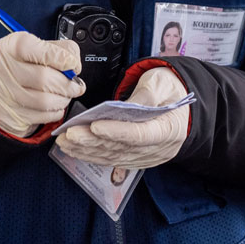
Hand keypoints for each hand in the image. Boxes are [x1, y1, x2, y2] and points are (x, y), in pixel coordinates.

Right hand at [0, 32, 84, 138]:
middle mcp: (2, 70)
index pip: (30, 48)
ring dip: (63, 99)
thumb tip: (74, 65)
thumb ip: (58, 49)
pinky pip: (42, 117)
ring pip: (44, 101)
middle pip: (42, 78)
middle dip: (67, 83)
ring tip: (66, 94)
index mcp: (9, 47)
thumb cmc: (22, 63)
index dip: (57, 56)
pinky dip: (56, 112)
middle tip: (76, 84)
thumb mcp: (36, 46)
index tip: (72, 63)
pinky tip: (55, 104)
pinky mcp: (10, 116)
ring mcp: (4, 96)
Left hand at [56, 66, 188, 168]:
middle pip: (122, 148)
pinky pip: (113, 160)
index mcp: (170, 129)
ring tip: (66, 142)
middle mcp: (159, 149)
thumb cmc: (170, 90)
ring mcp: (147, 157)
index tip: (95, 126)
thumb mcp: (161, 83)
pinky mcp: (137, 159)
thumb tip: (123, 107)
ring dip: (87, 151)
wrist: (179, 104)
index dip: (117, 132)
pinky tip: (77, 150)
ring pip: (114, 157)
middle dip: (92, 141)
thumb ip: (145, 95)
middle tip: (70, 134)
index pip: (141, 134)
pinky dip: (93, 155)